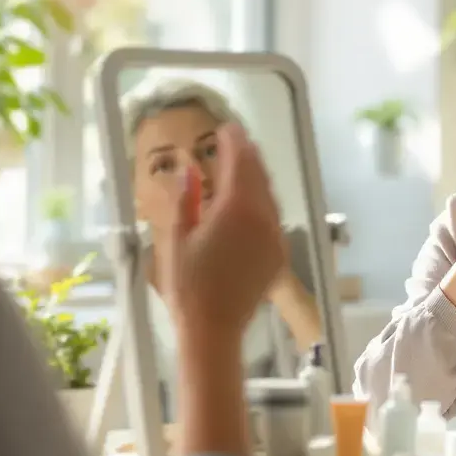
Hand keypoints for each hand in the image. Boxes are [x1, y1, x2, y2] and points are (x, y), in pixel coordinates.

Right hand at [166, 124, 284, 337]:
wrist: (214, 327)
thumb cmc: (188, 284)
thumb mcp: (177, 237)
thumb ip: (186, 199)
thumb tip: (190, 170)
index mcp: (236, 208)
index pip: (240, 162)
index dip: (233, 141)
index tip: (226, 128)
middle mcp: (263, 217)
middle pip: (259, 174)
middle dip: (248, 153)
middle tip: (235, 139)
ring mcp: (274, 236)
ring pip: (270, 195)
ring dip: (257, 175)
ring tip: (243, 163)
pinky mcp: (278, 253)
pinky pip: (273, 216)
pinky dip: (263, 200)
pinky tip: (252, 200)